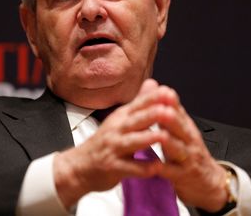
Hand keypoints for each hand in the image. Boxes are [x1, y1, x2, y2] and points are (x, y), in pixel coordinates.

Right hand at [53, 79, 170, 207]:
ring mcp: (113, 148)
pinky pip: (129, 168)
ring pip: (132, 142)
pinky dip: (142, 168)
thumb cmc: (106, 140)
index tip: (169, 92)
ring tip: (164, 137)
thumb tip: (153, 82)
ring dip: (148, 139)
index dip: (153, 99)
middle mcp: (117, 129)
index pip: (139, 104)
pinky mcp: (112, 167)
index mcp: (121, 117)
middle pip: (136, 120)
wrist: (81, 165)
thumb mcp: (120, 118)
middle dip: (153, 115)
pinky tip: (156, 168)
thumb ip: (139, 102)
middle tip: (170, 111)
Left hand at [154, 86, 228, 211]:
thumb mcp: (180, 128)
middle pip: (181, 126)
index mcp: (184, 126)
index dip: (170, 101)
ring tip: (161, 135)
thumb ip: (170, 110)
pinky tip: (155, 166)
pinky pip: (174, 172)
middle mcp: (188, 139)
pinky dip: (165, 169)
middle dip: (172, 117)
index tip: (161, 90)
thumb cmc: (188, 150)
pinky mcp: (183, 176)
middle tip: (162, 109)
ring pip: (179, 148)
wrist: (208, 181)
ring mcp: (187, 158)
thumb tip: (159, 88)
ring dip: (170, 142)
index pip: (178, 110)